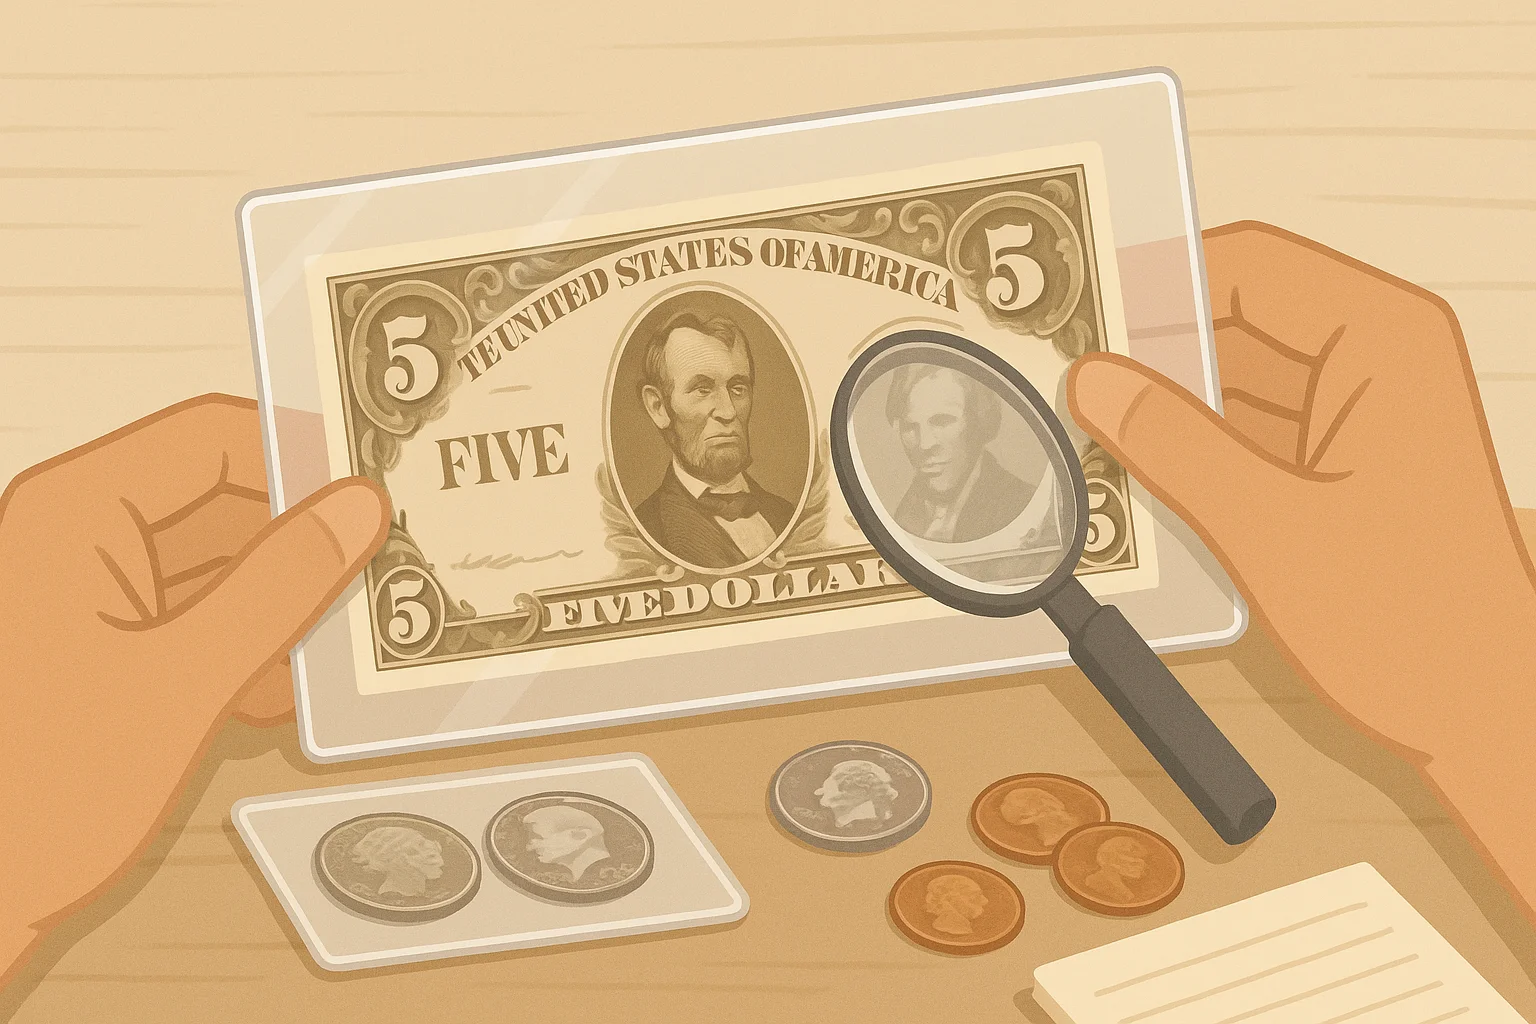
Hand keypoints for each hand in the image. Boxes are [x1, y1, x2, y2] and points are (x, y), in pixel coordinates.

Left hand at [0, 395, 388, 980]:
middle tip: (383, 568)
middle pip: (221, 500)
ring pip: (216, 566)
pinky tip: (286, 693)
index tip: (376, 489)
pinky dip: (246, 647)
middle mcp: (77, 540)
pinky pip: (193, 619)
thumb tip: (353, 512)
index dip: (303, 454)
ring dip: (282, 603)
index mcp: (78, 513)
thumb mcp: (184, 680)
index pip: (215, 437)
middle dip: (302, 539)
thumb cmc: (28, 795)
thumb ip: (280, 585)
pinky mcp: (99, 653)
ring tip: (347, 640)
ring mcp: (86, 598)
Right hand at [1068, 222, 1535, 911]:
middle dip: (1149, 351)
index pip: (1244, 264)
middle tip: (1066, 380)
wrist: (1478, 709)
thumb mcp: (1269, 528)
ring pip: (1231, 373)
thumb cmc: (1422, 626)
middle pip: (1232, 315)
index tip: (1075, 310)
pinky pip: (1245, 424)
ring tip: (1091, 435)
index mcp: (1382, 340)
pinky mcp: (1337, 457)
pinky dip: (1192, 445)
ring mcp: (1357, 408)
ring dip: (1164, 404)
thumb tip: (1096, 382)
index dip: (1151, 280)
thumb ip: (1173, 443)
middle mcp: (1376, 357)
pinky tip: (1137, 476)